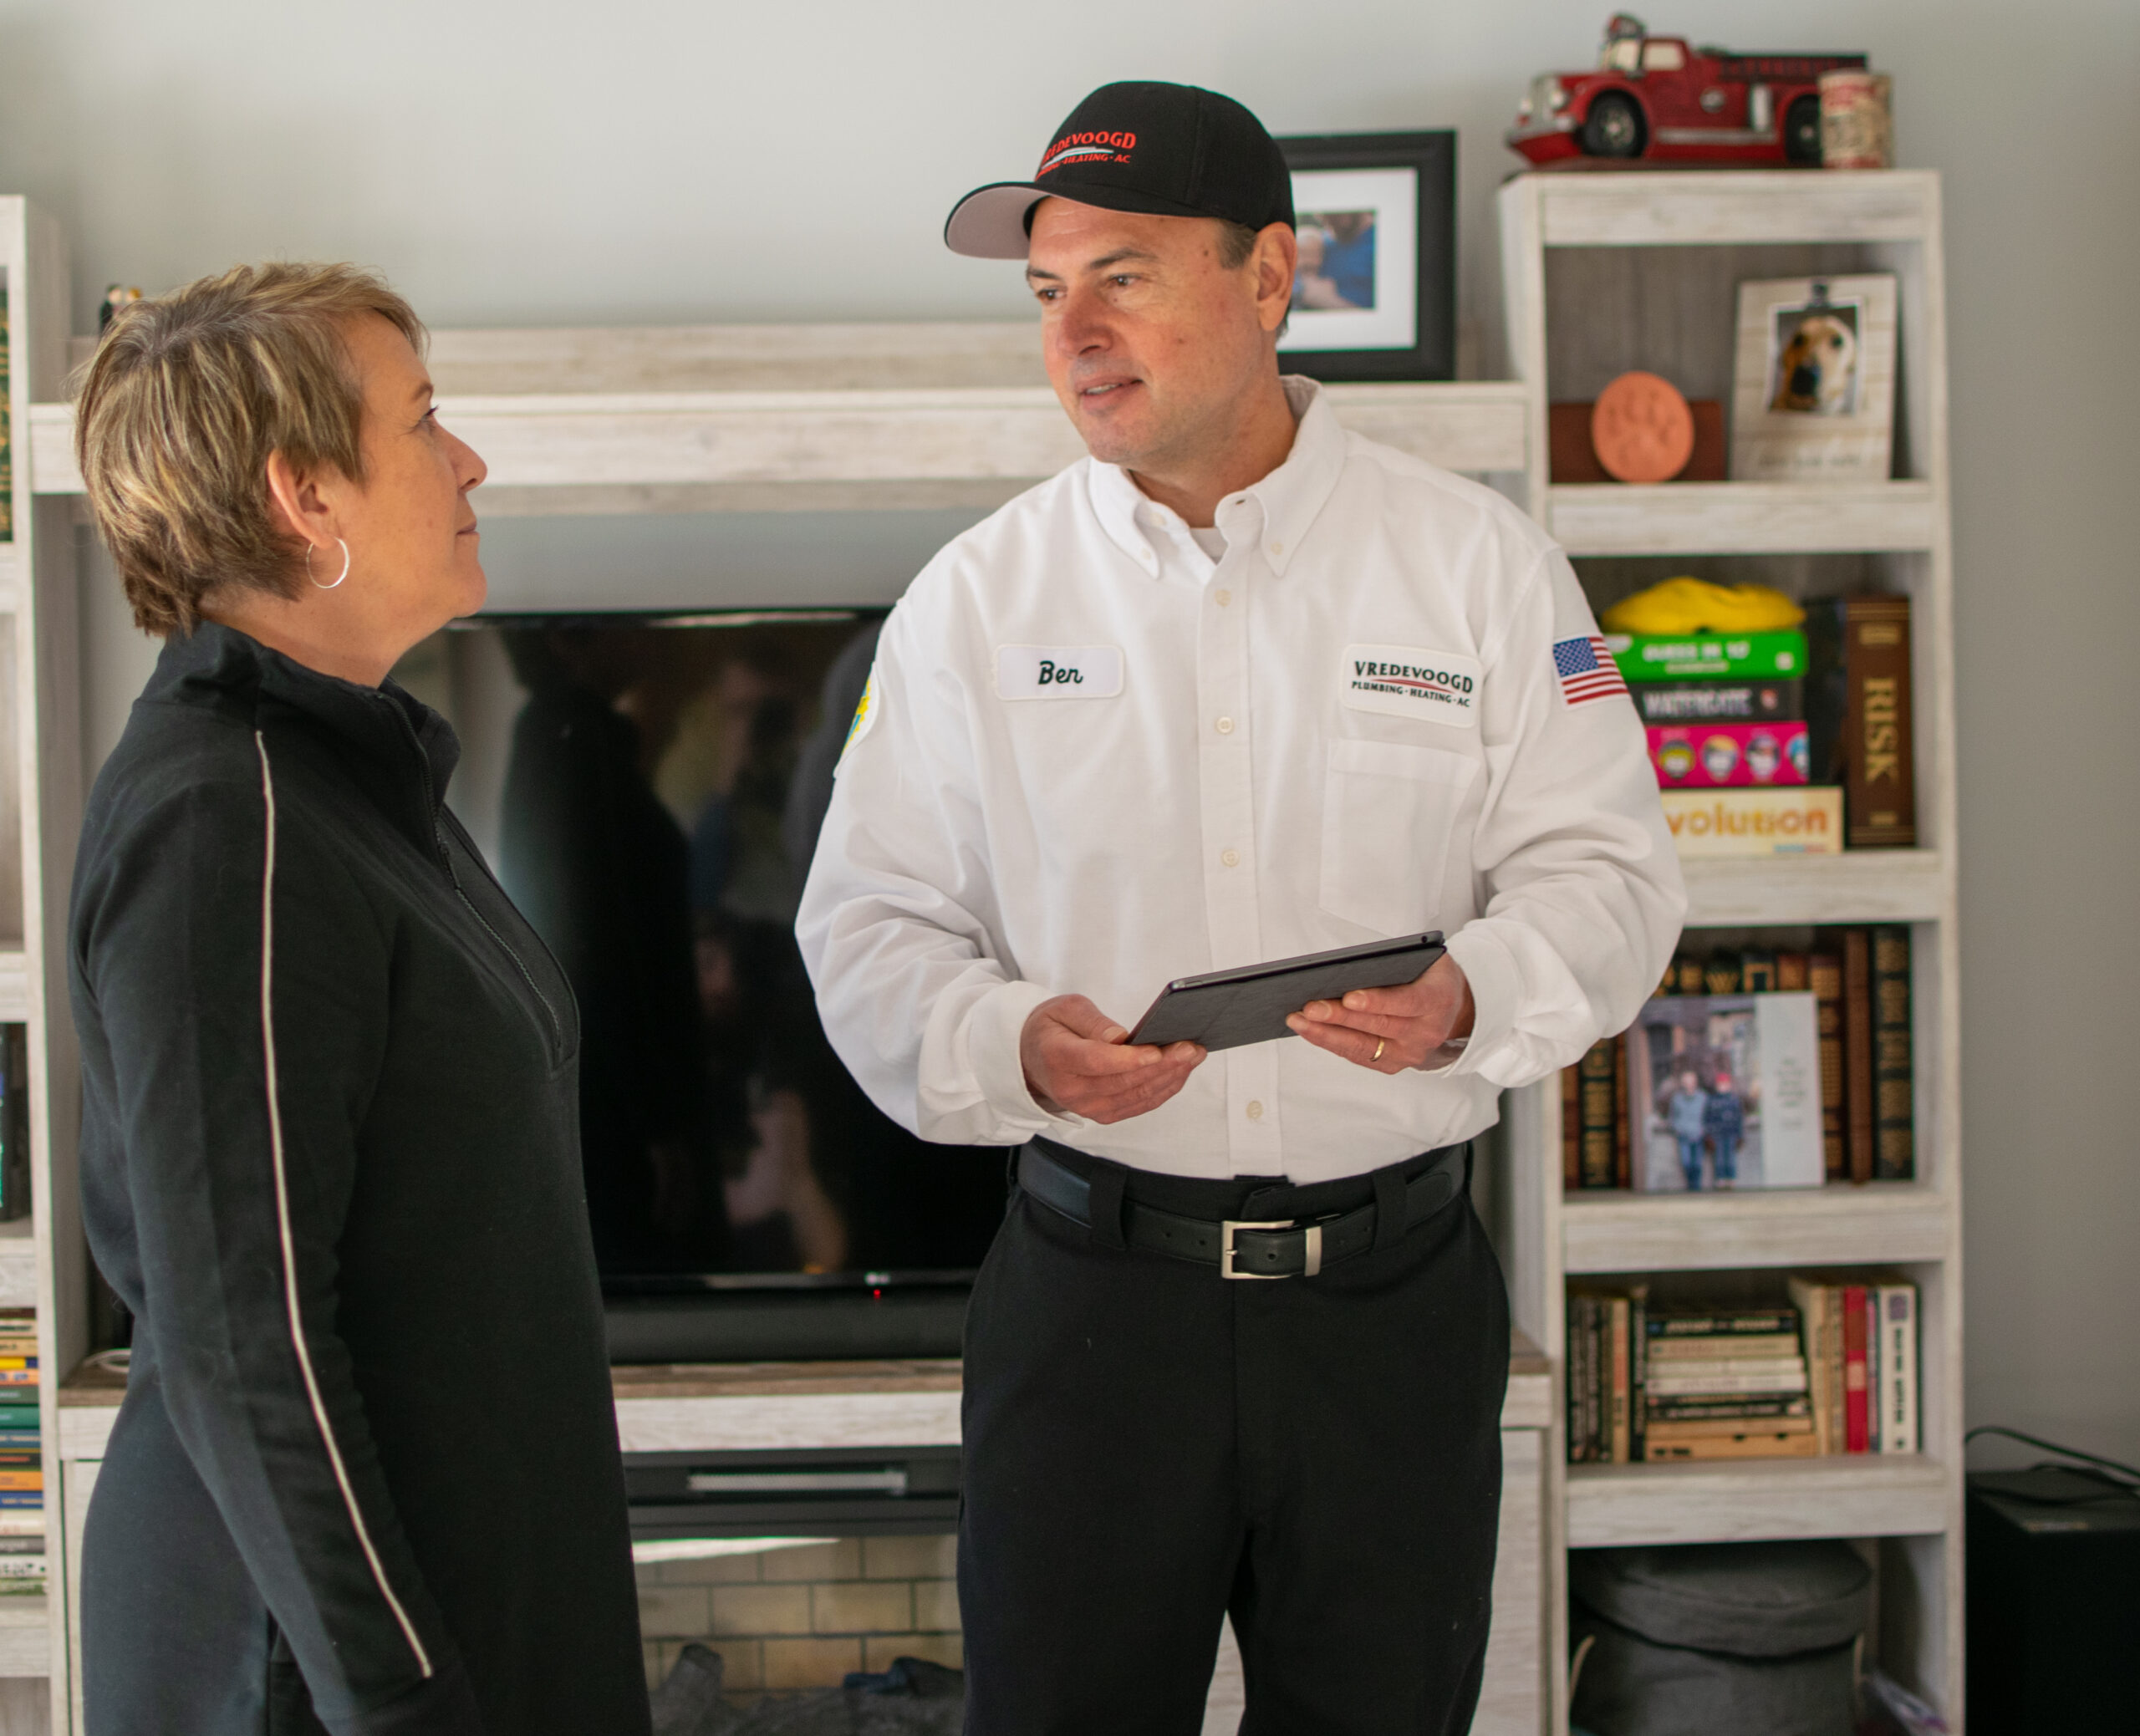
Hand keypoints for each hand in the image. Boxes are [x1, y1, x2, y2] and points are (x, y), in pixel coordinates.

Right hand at [1020, 995, 1204, 1123]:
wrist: (1033, 1058)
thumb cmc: (1052, 1028)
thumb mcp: (1065, 1008)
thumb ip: (1092, 1021)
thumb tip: (1119, 1037)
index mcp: (1057, 1058)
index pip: (1097, 1061)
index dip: (1129, 1059)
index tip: (1158, 1049)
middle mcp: (1071, 1089)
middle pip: (1124, 1082)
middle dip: (1163, 1065)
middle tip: (1191, 1048)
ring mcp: (1087, 1107)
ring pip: (1137, 1096)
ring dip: (1170, 1077)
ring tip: (1193, 1055)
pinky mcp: (1103, 1115)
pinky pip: (1139, 1105)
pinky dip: (1163, 1089)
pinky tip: (1180, 1072)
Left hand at [1287, 955, 1473, 1073]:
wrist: (1456, 1009)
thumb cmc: (1432, 977)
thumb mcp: (1427, 959)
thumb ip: (1398, 961)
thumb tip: (1350, 965)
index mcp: (1438, 999)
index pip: (1406, 1002)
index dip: (1376, 1001)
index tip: (1349, 997)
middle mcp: (1426, 1032)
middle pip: (1378, 1026)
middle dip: (1340, 1018)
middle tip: (1309, 1008)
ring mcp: (1411, 1053)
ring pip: (1363, 1046)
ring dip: (1327, 1034)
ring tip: (1299, 1020)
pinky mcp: (1395, 1065)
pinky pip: (1359, 1056)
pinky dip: (1332, 1043)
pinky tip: (1310, 1031)